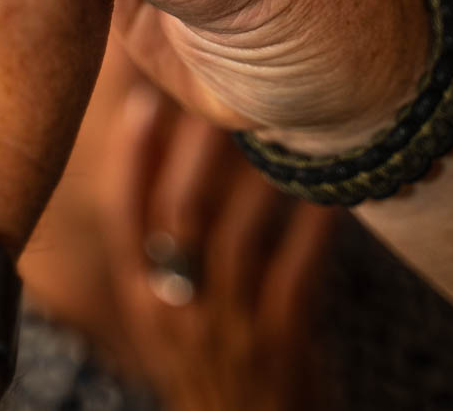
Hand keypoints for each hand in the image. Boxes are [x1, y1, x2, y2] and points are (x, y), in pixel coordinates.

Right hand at [96, 84, 334, 410]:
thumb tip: (168, 145)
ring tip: (277, 120)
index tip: (145, 99)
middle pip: (180, 211)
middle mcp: (174, 308)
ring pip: (238, 232)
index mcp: (140, 295)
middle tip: (220, 90)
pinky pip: (297, 267)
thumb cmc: (208, 362)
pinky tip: (330, 185)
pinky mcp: (280, 343)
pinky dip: (314, 221)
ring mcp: (227, 328)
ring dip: (259, 172)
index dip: (130, 155)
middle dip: (199, 145)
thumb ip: (163, 245)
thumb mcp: (165, 308)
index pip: (122, 214)